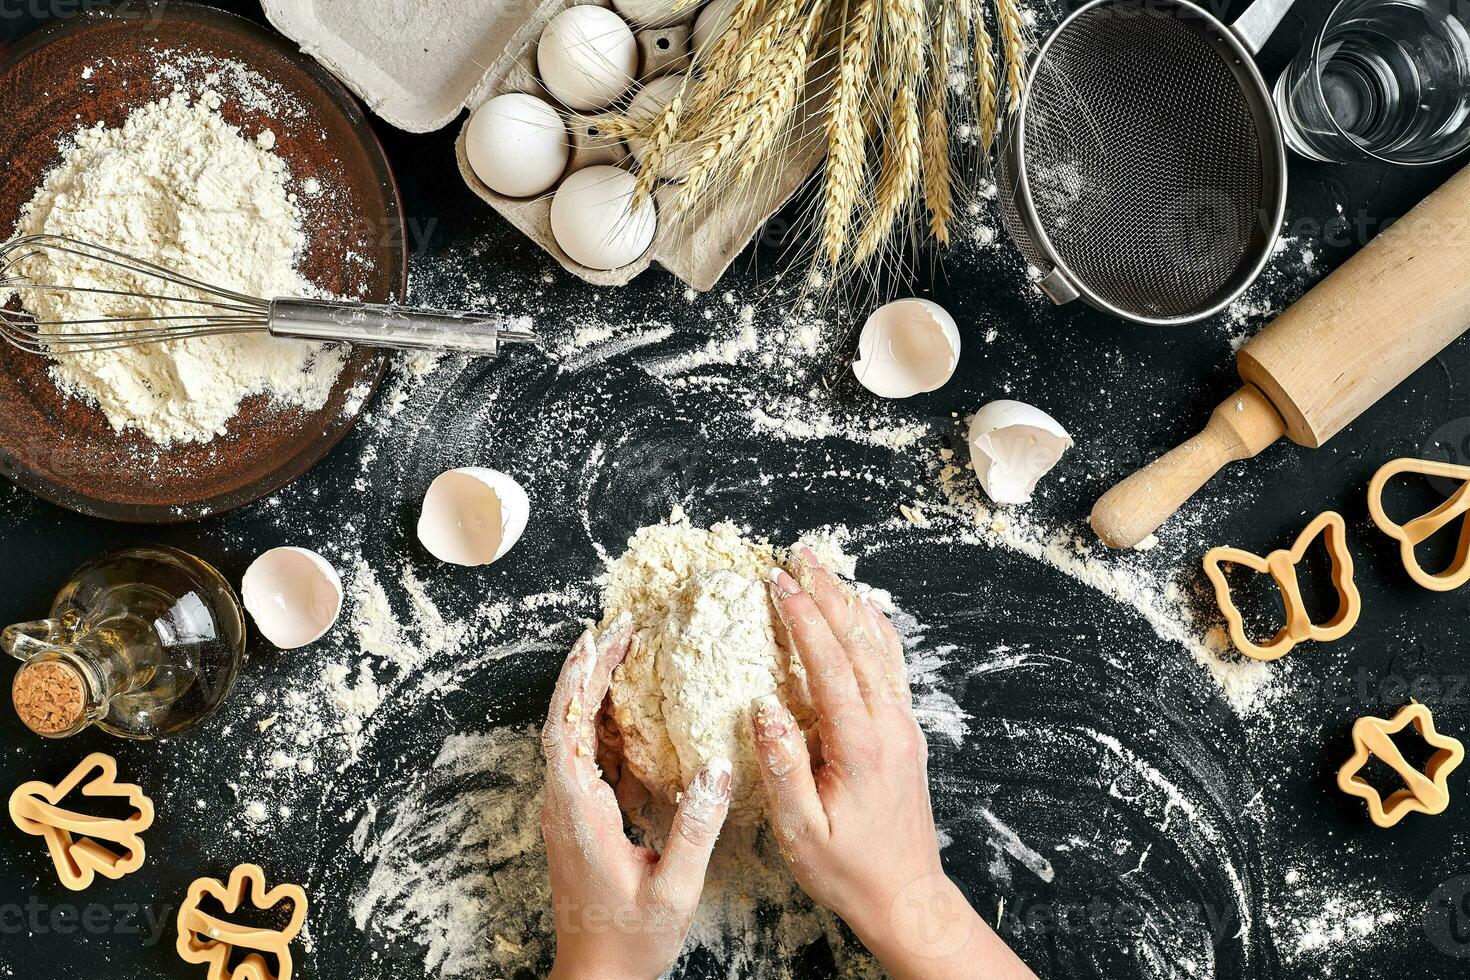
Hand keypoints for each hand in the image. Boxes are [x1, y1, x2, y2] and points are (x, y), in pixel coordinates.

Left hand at [541, 619, 732, 979]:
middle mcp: (563, 801)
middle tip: (622, 627)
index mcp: (578, 809)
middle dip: (590, 667)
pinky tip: (627, 707)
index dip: (580, 676)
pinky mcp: (577, 817)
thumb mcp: (674, 888)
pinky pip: (583, 755)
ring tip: (624, 650)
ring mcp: (566, 808)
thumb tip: (719, 768)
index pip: (567, 726)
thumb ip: (696, 828)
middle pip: (566, 717)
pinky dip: (601, 720)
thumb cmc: (630, 940)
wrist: (597, 978)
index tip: (600, 637)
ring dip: (593, 689)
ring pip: (571, 733)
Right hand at [755, 547, 1035, 979]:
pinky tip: (864, 615)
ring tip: (826, 571)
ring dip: (852, 605)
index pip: (829, 666)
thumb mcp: (802, 831)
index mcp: (861, 746)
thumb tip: (761, 708)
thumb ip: (782, 767)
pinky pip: (892, 668)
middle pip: (859, 643)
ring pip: (880, 649)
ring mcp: (903, 727)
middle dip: (828, 594)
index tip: (777, 582)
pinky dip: (875, 632)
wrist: (907, 895)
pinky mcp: (906, 734)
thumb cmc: (849, 870)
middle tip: (800, 555)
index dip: (802, 619)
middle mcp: (889, 727)